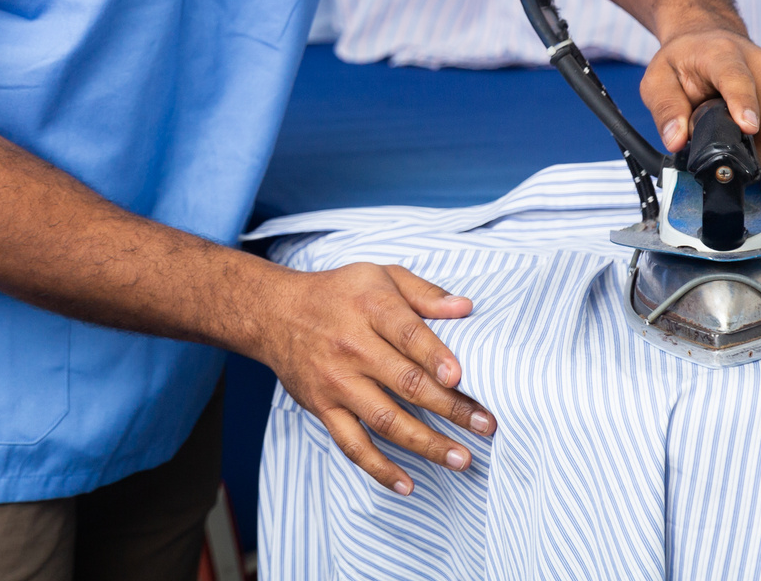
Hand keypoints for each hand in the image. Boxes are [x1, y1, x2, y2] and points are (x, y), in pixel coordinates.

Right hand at [257, 262, 495, 495]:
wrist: (274, 313)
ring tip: (462, 458)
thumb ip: (424, 293)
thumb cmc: (337, 293)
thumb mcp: (380, 275)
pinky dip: (379, 468)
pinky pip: (352, 444)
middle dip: (451, 408)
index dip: (436, 357)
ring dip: (427, 443)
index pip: (407, 333)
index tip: (462, 378)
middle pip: (406, 382)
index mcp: (369, 306)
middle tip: (486, 425)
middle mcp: (351, 345)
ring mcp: (335, 381)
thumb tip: (465, 308)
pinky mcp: (322, 407)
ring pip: (385, 419)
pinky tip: (407, 484)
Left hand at [643, 26, 760, 176]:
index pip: (739, 80)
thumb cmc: (685, 62)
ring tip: (748, 159)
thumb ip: (665, 109)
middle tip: (730, 163)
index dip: (746, 106)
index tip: (747, 128)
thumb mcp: (657, 79)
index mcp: (725, 55)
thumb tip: (676, 141)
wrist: (711, 40)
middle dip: (753, 158)